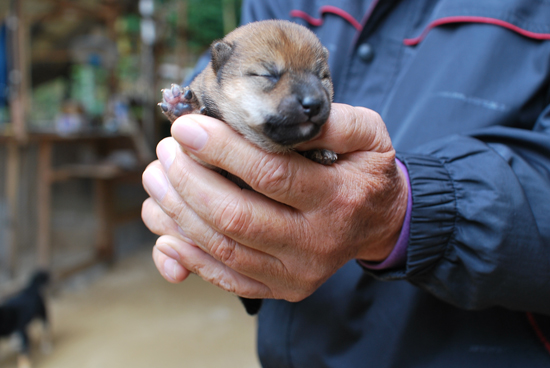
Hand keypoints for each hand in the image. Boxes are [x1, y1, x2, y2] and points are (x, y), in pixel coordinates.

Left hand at [142, 103, 407, 300]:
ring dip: (178, 214)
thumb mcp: (368, 135)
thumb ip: (334, 122)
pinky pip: (226, 279)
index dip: (221, 150)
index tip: (186, 128)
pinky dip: (188, 257)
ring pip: (223, 249)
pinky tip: (163, 231)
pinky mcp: (281, 288)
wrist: (379, 222)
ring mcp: (296, 273)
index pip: (270, 175)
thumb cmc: (365, 172)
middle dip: (189, 182)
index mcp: (337, 199)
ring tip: (156, 180)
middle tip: (166, 152)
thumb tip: (280, 116)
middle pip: (237, 217)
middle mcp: (315, 243)